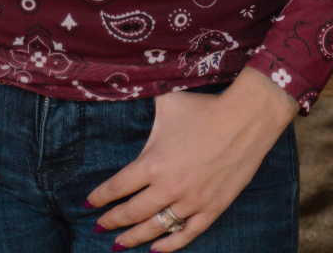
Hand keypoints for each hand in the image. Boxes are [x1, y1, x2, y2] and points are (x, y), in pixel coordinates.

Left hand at [87, 67, 298, 248]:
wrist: (244, 120)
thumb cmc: (203, 109)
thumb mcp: (166, 104)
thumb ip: (144, 109)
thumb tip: (126, 95)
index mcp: (154, 162)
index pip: (118, 187)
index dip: (101, 197)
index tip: (89, 204)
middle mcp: (169, 187)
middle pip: (132, 213)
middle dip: (112, 222)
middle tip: (99, 227)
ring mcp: (191, 201)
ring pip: (156, 229)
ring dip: (135, 238)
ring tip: (120, 244)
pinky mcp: (212, 209)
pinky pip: (187, 235)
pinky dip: (169, 246)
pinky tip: (156, 250)